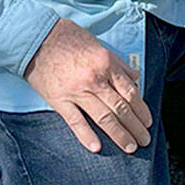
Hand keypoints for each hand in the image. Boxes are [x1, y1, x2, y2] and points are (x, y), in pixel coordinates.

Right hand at [24, 18, 152, 153]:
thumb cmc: (68, 38)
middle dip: (135, 126)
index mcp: (106, 64)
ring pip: (103, 117)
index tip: (147, 121)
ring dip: (119, 134)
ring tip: (130, 147)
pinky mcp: (59, 100)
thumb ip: (118, 63)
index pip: (130, 92)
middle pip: (121, 108)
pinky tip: (97, 147)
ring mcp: (76, 91)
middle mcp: (94, 79)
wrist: (37, 37)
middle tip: (144, 139)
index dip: (141, 109)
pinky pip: (75, 121)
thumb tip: (135, 78)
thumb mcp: (99, 45)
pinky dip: (86, 135)